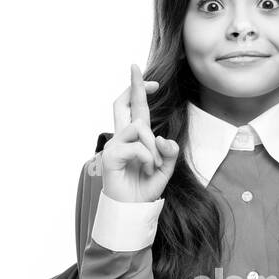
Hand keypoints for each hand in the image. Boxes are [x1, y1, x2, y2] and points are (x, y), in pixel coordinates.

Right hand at [100, 64, 179, 202]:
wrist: (132, 210)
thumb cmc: (144, 189)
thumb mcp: (165, 169)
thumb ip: (169, 152)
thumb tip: (164, 138)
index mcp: (134, 139)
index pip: (134, 110)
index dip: (139, 91)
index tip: (151, 80)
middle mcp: (121, 138)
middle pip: (121, 104)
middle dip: (132, 85)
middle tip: (136, 68)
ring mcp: (113, 145)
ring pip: (139, 128)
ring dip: (153, 146)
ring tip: (154, 166)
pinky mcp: (109, 156)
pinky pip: (136, 147)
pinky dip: (147, 158)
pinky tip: (147, 170)